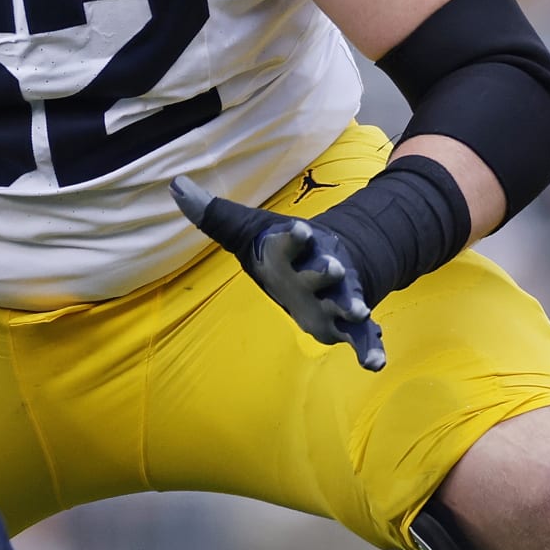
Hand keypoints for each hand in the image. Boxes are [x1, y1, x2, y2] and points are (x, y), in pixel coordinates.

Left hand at [170, 174, 385, 371]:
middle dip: (327, 270)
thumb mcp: (243, 230)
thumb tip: (174, 185)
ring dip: (353, 305)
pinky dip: (370, 349)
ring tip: (359, 312)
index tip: (299, 230)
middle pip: (322, 271)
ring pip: (346, 300)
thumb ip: (212, 214)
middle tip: (334, 268)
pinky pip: (362, 336)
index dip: (294, 236)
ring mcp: (335, 296)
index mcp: (294, 249)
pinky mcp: (344, 322)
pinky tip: (375, 364)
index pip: (291, 240)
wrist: (324, 265)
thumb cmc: (277, 250)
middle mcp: (316, 271)